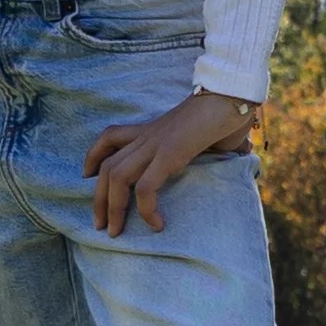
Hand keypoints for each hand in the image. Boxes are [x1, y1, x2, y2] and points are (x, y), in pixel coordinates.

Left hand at [84, 88, 261, 234]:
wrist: (234, 94)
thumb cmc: (228, 111)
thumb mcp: (208, 133)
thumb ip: (212, 146)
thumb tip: (238, 152)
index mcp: (153, 129)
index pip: (110, 136)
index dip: (93, 156)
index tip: (87, 175)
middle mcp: (148, 136)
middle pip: (108, 167)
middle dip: (98, 199)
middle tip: (99, 224)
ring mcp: (157, 144)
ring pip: (117, 178)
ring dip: (112, 208)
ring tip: (115, 232)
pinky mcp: (169, 153)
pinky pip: (145, 187)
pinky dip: (146, 210)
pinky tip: (157, 224)